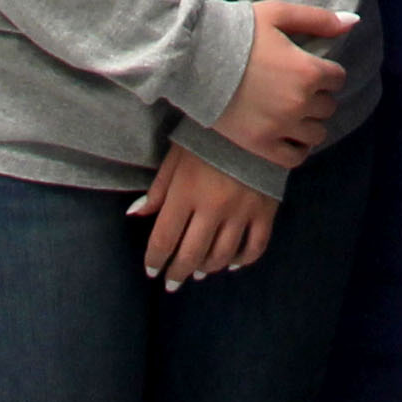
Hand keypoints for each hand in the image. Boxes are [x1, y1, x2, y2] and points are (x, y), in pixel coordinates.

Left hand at [127, 143, 278, 291]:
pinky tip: (233, 263)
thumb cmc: (208, 135)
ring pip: (222, 256)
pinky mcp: (265, 210)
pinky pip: (255, 246)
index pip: (164, 239)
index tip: (151, 270)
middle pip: (191, 254)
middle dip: (178, 273)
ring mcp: (241, 212)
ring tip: (200, 272)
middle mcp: (212, 209)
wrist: (254, 117)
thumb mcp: (176, 155)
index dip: (155, 260)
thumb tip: (136, 214)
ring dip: (207, 268)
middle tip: (172, 283)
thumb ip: (158, 188)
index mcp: (185, 193)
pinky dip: (243, 260)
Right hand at [210, 2, 357, 169]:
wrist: (193, 58)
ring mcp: (280, 126)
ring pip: (317, 134)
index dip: (326, 72)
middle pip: (328, 107)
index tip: (310, 69)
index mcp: (308, 70)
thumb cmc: (237, 31)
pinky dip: (297, 149)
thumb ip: (319, 20)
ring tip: (294, 112)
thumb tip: (353, 22)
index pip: (338, 78)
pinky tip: (288, 136)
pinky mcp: (260, 145)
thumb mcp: (279, 15)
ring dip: (310, 123)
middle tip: (298, 89)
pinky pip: (295, 158)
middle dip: (318, 97)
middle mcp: (300, 102)